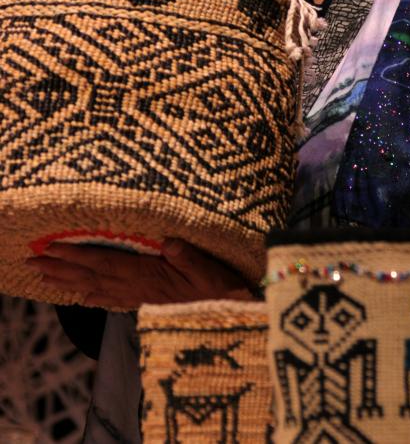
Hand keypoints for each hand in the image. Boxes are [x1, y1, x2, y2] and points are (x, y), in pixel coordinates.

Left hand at [26, 238, 256, 309]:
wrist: (230, 313)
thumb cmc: (220, 287)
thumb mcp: (208, 267)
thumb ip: (188, 254)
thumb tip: (169, 241)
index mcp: (147, 275)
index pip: (104, 262)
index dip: (77, 255)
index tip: (52, 247)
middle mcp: (137, 287)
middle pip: (92, 276)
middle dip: (61, 268)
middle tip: (33, 261)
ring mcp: (140, 297)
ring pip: (97, 288)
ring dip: (69, 281)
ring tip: (45, 276)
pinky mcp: (147, 303)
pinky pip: (113, 300)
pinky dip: (94, 297)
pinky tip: (82, 298)